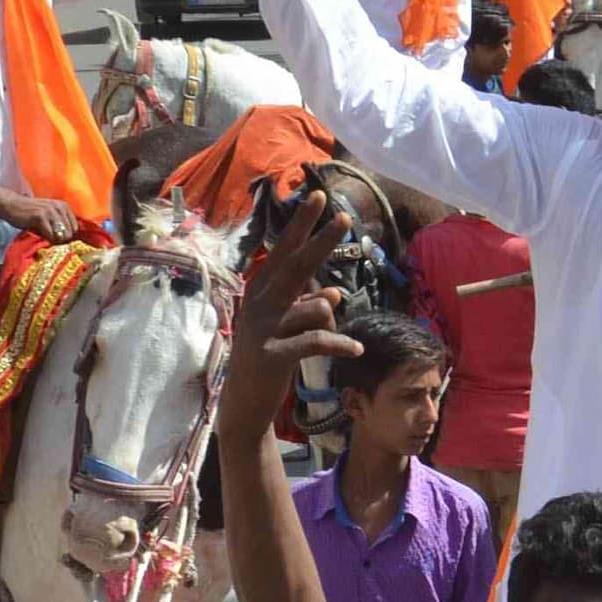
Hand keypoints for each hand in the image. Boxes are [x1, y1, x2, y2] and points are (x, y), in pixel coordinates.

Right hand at [0, 187, 80, 242]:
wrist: (12, 205)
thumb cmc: (30, 213)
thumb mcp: (49, 214)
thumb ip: (60, 222)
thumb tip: (70, 240)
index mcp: (64, 206)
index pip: (75, 228)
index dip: (67, 237)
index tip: (58, 240)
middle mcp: (60, 207)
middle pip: (70, 233)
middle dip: (62, 241)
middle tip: (51, 242)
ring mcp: (51, 211)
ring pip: (62, 235)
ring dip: (54, 241)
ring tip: (46, 240)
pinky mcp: (41, 217)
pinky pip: (50, 235)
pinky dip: (47, 240)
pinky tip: (40, 237)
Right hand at [219, 190, 358, 440]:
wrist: (245, 405)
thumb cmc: (269, 360)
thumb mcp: (287, 328)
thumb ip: (306, 306)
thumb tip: (332, 291)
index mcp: (262, 293)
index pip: (285, 252)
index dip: (302, 225)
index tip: (318, 196)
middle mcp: (260, 304)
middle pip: (297, 265)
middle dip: (322, 240)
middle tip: (345, 217)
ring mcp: (265, 329)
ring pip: (316, 306)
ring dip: (331, 318)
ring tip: (333, 337)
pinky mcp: (275, 354)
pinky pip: (318, 340)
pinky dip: (340, 344)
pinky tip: (356, 349)